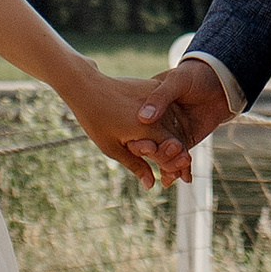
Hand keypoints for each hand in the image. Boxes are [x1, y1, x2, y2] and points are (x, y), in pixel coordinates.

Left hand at [71, 67, 203, 191]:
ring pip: (174, 121)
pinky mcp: (152, 87)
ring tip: (175, 155)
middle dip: (180, 156)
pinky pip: (166, 107)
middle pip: (177, 137)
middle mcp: (158, 111)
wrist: (87, 87)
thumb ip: (136, 165)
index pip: (175, 151)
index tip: (182, 180)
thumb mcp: (113, 148)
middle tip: (181, 174)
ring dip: (176, 139)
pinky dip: (168, 122)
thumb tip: (151, 184)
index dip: (178, 167)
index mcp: (150, 129)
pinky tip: (167, 133)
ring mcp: (157, 97)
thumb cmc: (96, 120)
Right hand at [126, 54, 231, 189]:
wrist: (221, 82)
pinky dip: (181, 170)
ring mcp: (170, 133)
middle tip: (164, 157)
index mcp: (146, 106)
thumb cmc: (195, 75)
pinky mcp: (184, 141)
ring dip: (169, 165)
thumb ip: (160, 98)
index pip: (136, 127)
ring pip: (164, 155)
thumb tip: (144, 118)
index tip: (143, 146)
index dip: (138, 139)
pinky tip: (184, 178)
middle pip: (150, 145)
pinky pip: (179, 158)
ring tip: (176, 170)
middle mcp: (156, 123)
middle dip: (156, 154)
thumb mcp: (177, 81)